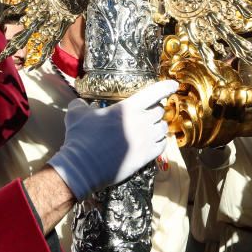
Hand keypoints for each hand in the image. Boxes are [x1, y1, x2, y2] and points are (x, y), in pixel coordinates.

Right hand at [48, 80, 177, 200]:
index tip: (173, 84)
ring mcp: (145, 141)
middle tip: (150, 110)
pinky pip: (162, 146)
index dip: (166, 86)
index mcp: (128, 108)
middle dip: (156, 109)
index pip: (154, 92)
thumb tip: (83, 104)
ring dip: (159, 125)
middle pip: (160, 111)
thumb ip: (83, 104)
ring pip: (163, 128)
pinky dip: (160, 141)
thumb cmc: (80, 137)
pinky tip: (154, 141)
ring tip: (152, 126)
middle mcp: (141, 122)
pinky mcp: (146, 157)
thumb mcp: (77, 113)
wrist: (83, 166)